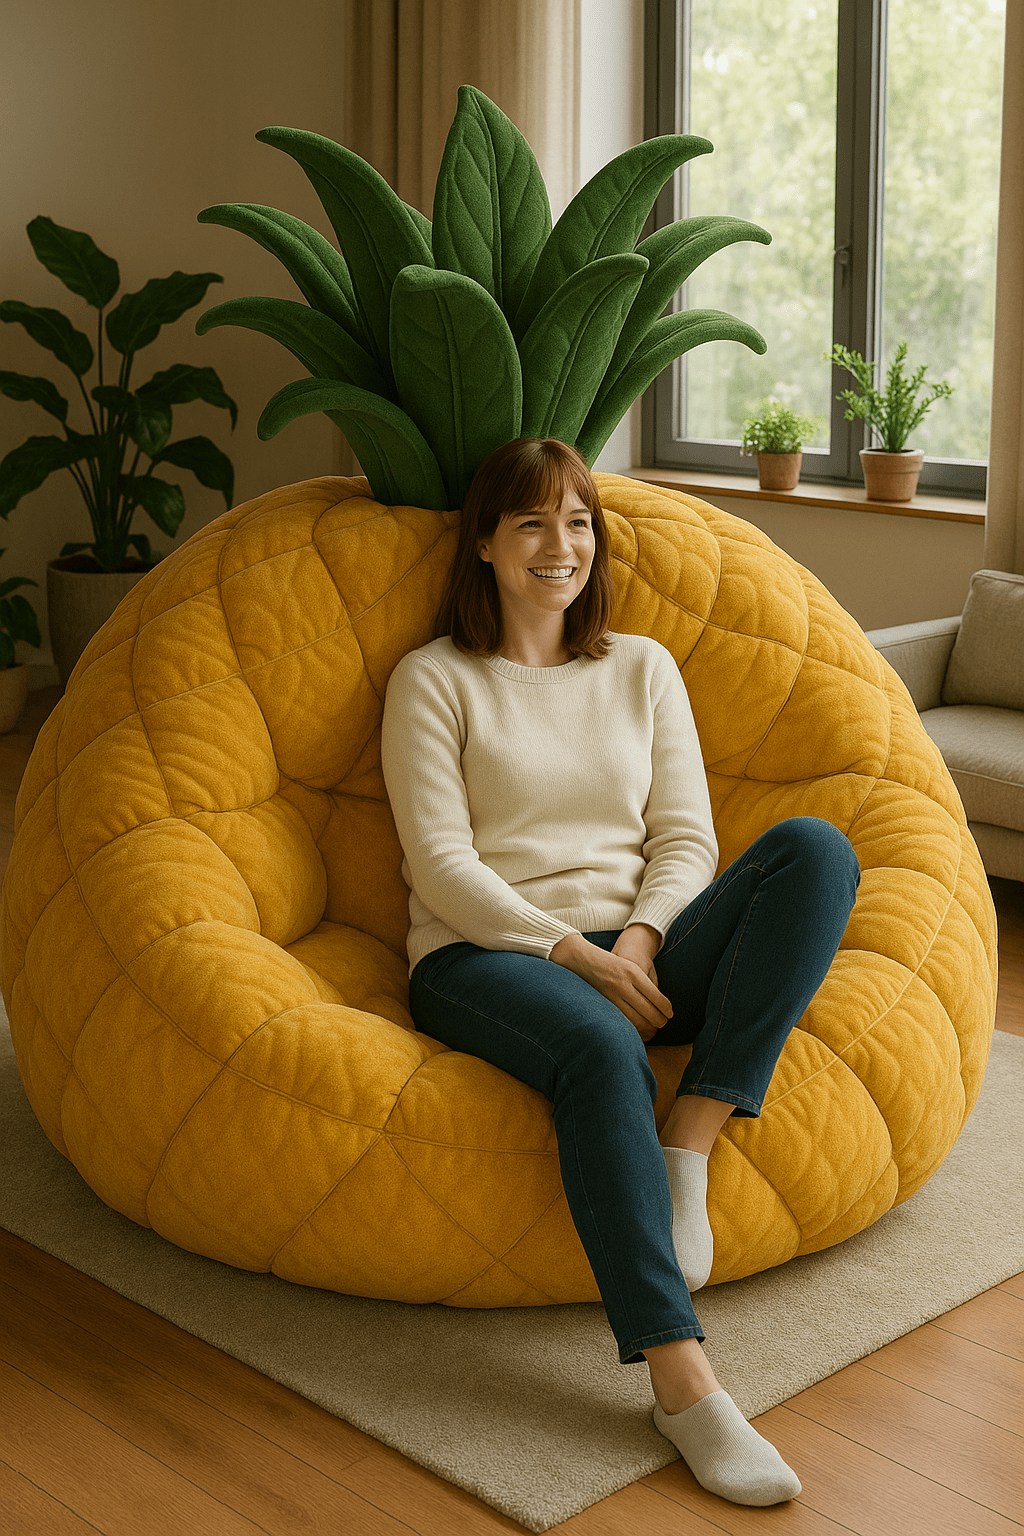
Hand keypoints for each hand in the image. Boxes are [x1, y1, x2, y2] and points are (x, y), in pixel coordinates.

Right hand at [549, 930, 672, 1041]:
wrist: (587, 960)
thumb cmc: (617, 964)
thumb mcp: (635, 967)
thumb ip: (648, 984)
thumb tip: (663, 1007)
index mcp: (633, 972)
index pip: (656, 997)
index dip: (666, 1009)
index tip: (670, 1014)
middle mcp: (623, 984)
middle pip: (648, 1011)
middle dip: (659, 1021)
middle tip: (664, 1023)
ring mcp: (612, 995)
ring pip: (636, 1020)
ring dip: (648, 1029)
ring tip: (654, 1030)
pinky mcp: (604, 1005)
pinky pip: (623, 1021)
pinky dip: (633, 1029)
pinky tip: (639, 1031)